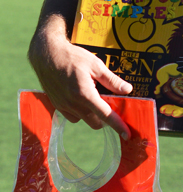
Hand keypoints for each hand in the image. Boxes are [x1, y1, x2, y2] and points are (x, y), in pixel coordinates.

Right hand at [29, 23, 132, 138]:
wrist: (47, 55)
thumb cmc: (73, 57)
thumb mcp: (96, 65)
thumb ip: (112, 80)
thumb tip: (128, 90)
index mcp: (85, 94)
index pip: (105, 115)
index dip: (118, 126)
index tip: (127, 135)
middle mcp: (73, 104)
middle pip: (96, 123)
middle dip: (105, 117)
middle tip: (109, 103)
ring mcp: (63, 106)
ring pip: (84, 119)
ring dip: (91, 113)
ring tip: (92, 95)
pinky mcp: (57, 105)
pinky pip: (72, 116)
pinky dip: (80, 111)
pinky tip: (80, 97)